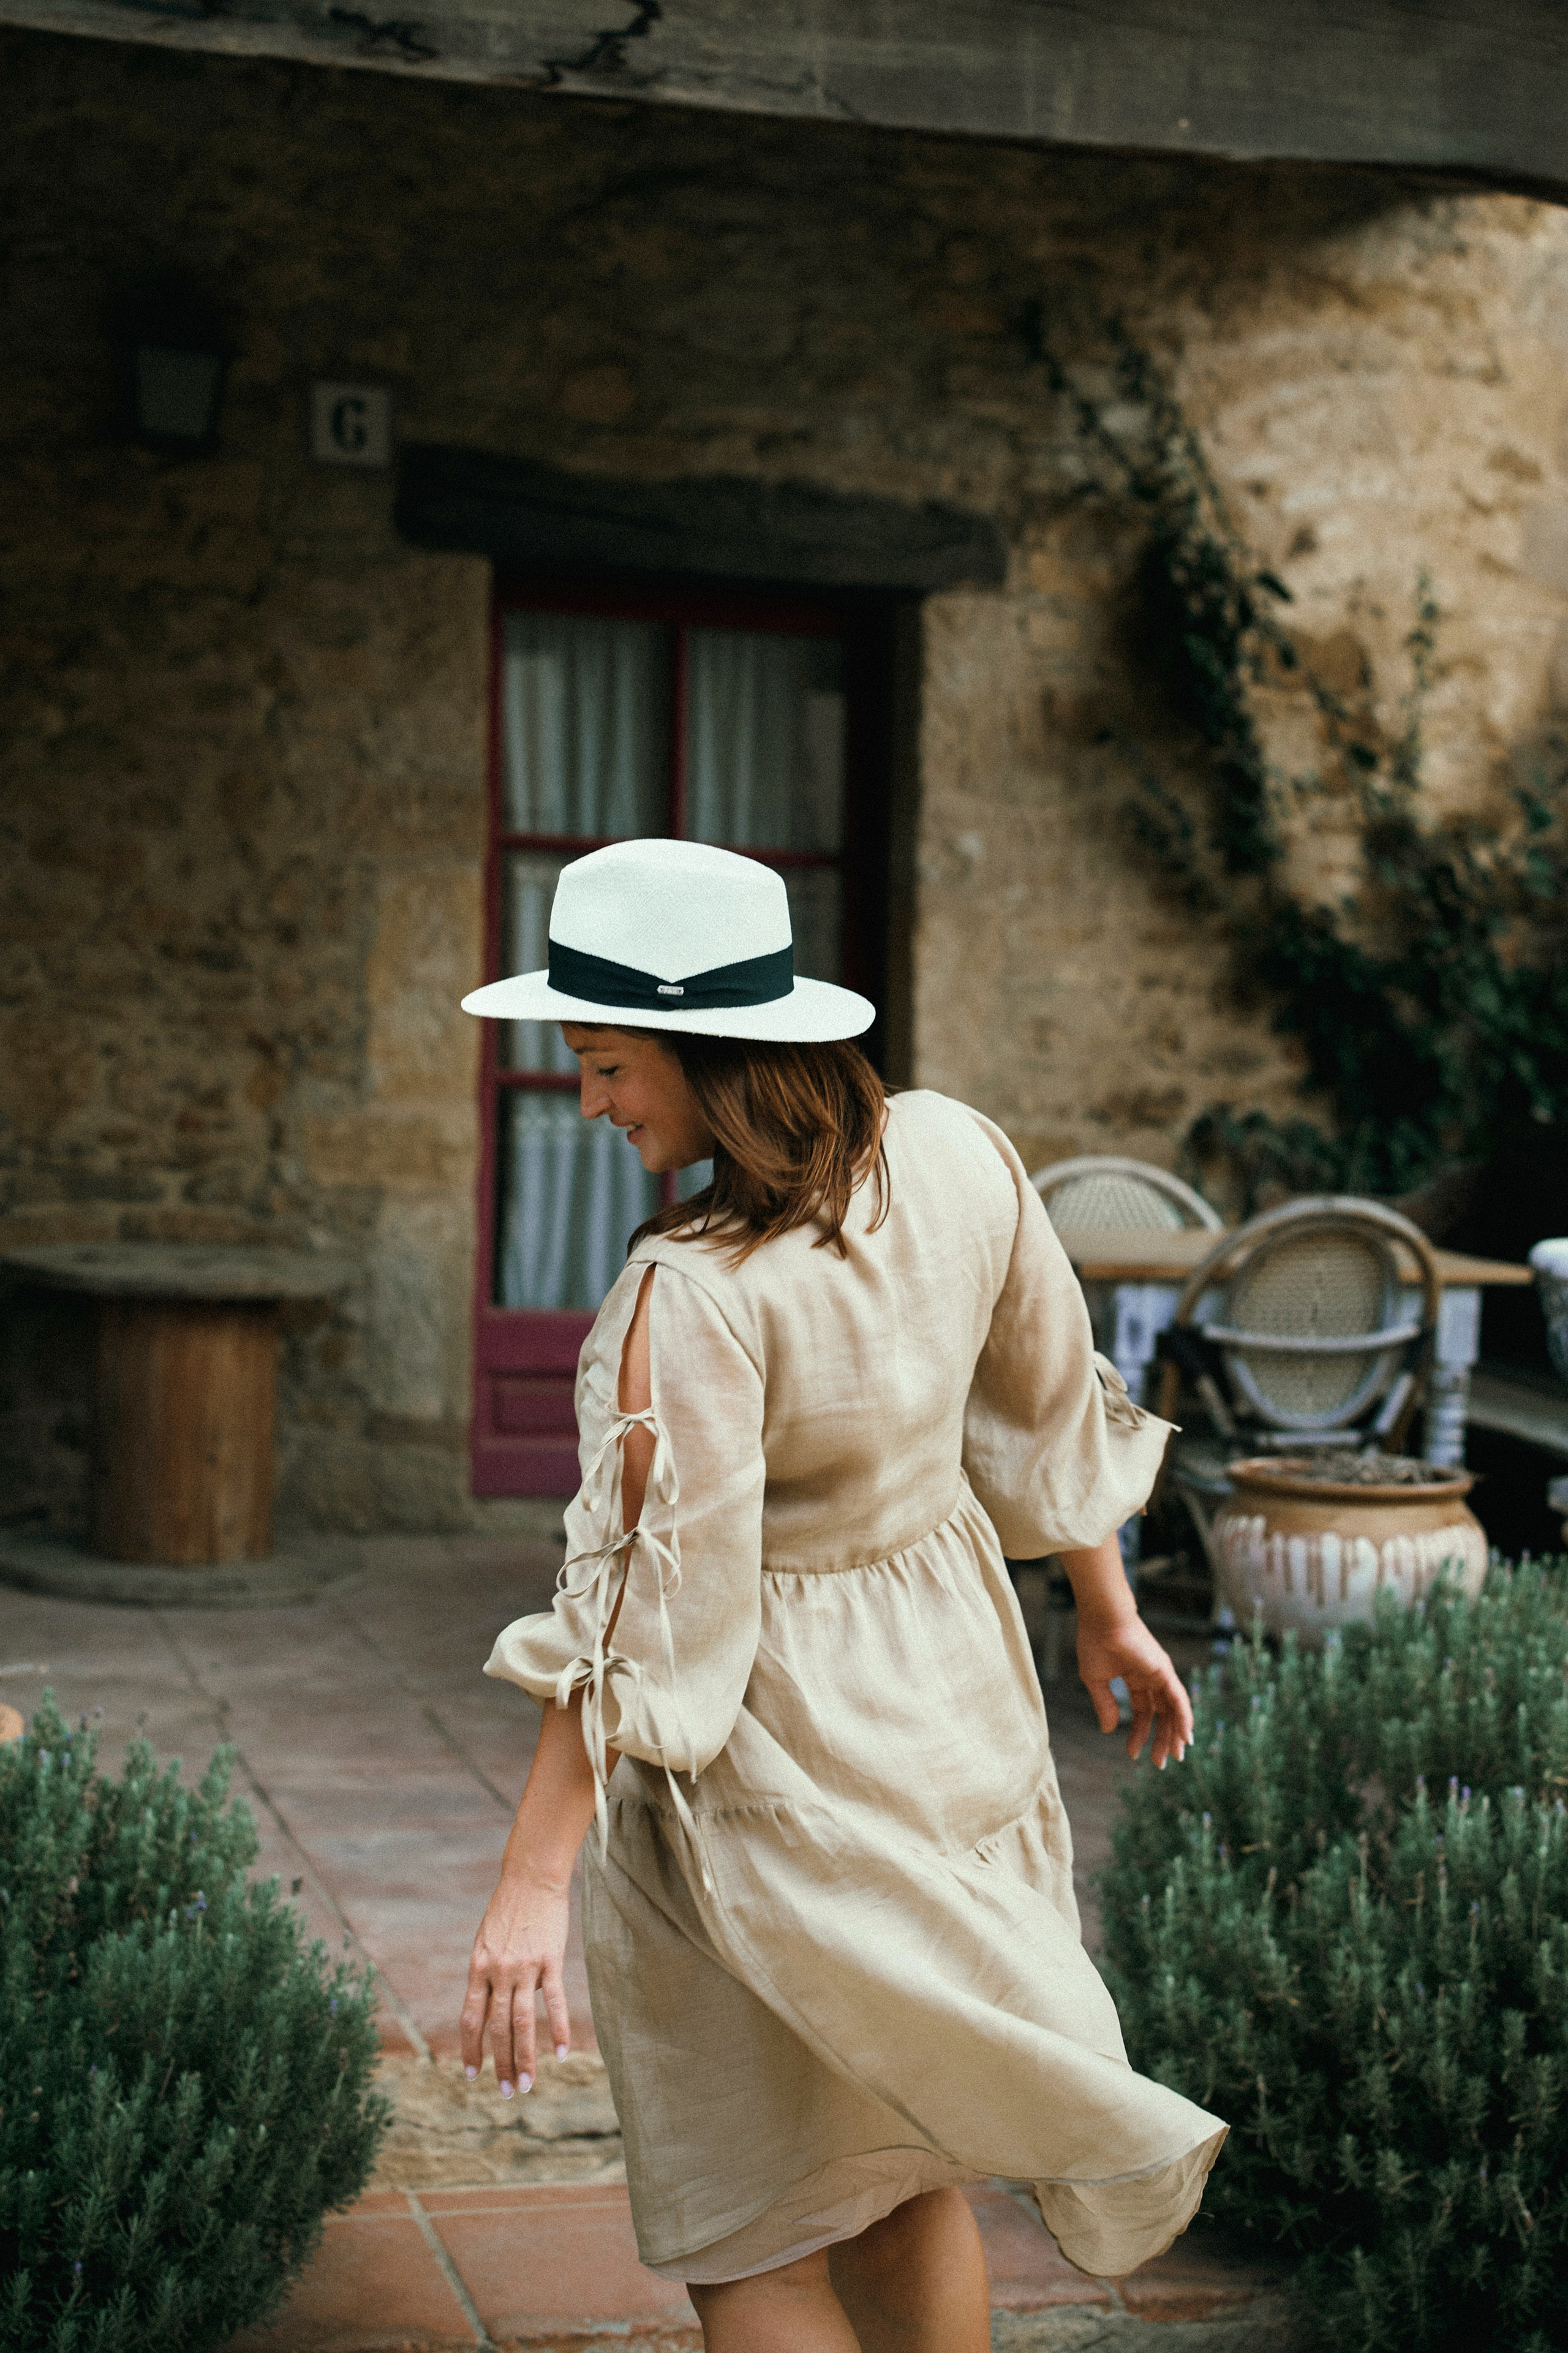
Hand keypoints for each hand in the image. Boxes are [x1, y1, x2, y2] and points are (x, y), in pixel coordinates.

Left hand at [459, 1866, 571, 2094]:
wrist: (531, 1877)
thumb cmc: (507, 1910)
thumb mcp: (486, 1943)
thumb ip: (487, 1977)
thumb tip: (490, 2012)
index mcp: (478, 1968)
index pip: (470, 2019)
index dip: (470, 2049)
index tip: (473, 2075)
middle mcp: (498, 1971)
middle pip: (497, 2028)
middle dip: (501, 2063)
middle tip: (507, 2093)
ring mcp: (525, 1967)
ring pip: (523, 2022)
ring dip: (524, 2057)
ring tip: (526, 2085)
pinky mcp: (551, 1960)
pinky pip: (555, 2002)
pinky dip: (558, 2029)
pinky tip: (562, 2053)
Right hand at [1077, 1609, 1192, 1767]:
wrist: (1102, 1620)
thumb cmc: (1095, 1642)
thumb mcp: (1095, 1680)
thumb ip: (1104, 1704)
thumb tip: (1108, 1730)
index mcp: (1135, 1677)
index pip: (1142, 1711)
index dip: (1138, 1733)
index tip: (1132, 1754)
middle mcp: (1152, 1677)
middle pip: (1162, 1714)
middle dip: (1162, 1739)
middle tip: (1160, 1763)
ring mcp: (1161, 1674)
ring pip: (1174, 1710)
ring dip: (1175, 1734)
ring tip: (1175, 1756)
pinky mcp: (1165, 1671)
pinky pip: (1179, 1699)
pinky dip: (1184, 1718)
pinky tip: (1184, 1737)